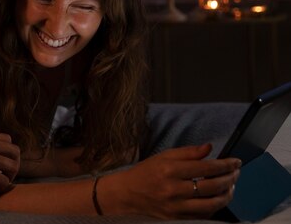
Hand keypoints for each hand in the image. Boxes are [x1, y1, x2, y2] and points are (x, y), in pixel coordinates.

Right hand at [116, 144, 240, 218]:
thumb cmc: (146, 173)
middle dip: (230, 178)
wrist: (128, 194)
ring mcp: (176, 207)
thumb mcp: (164, 156)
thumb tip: (209, 148)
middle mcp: (173, 189)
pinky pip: (204, 215)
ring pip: (212, 204)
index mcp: (170, 170)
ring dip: (227, 195)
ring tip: (231, 186)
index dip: (225, 164)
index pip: (206, 167)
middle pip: (212, 186)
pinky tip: (218, 198)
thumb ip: (188, 152)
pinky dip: (215, 207)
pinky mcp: (177, 218)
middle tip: (236, 173)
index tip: (236, 161)